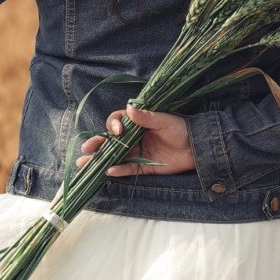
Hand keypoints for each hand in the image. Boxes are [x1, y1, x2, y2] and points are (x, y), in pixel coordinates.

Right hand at [75, 105, 194, 176]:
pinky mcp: (143, 167)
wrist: (196, 148)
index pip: (117, 122)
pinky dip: (118, 170)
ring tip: (84, 163)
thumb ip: (147, 117)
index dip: (113, 125)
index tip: (117, 131)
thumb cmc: (181, 129)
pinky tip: (108, 171)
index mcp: (136, 124)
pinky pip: (127, 169)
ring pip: (114, 156)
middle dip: (97, 143)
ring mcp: (136, 153)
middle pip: (110, 141)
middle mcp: (133, 138)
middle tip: (86, 148)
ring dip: (99, 159)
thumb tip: (129, 108)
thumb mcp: (164, 120)